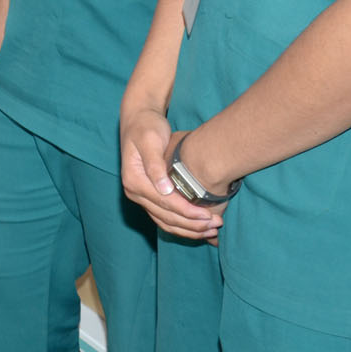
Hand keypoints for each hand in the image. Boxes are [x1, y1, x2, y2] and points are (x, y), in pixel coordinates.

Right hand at [120, 105, 220, 241]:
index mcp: (134, 180)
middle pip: (166, 217)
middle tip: (216, 225)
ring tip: (211, 231)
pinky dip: (181, 225)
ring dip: (188, 229)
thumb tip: (164, 189)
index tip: (208, 216)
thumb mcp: (150, 140)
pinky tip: (198, 228)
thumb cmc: (146, 127)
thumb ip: (155, 164)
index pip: (164, 203)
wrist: (137, 120)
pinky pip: (164, 217)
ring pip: (165, 222)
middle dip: (192, 224)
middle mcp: (134, 192)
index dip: (187, 212)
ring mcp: (140, 196)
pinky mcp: (148, 196)